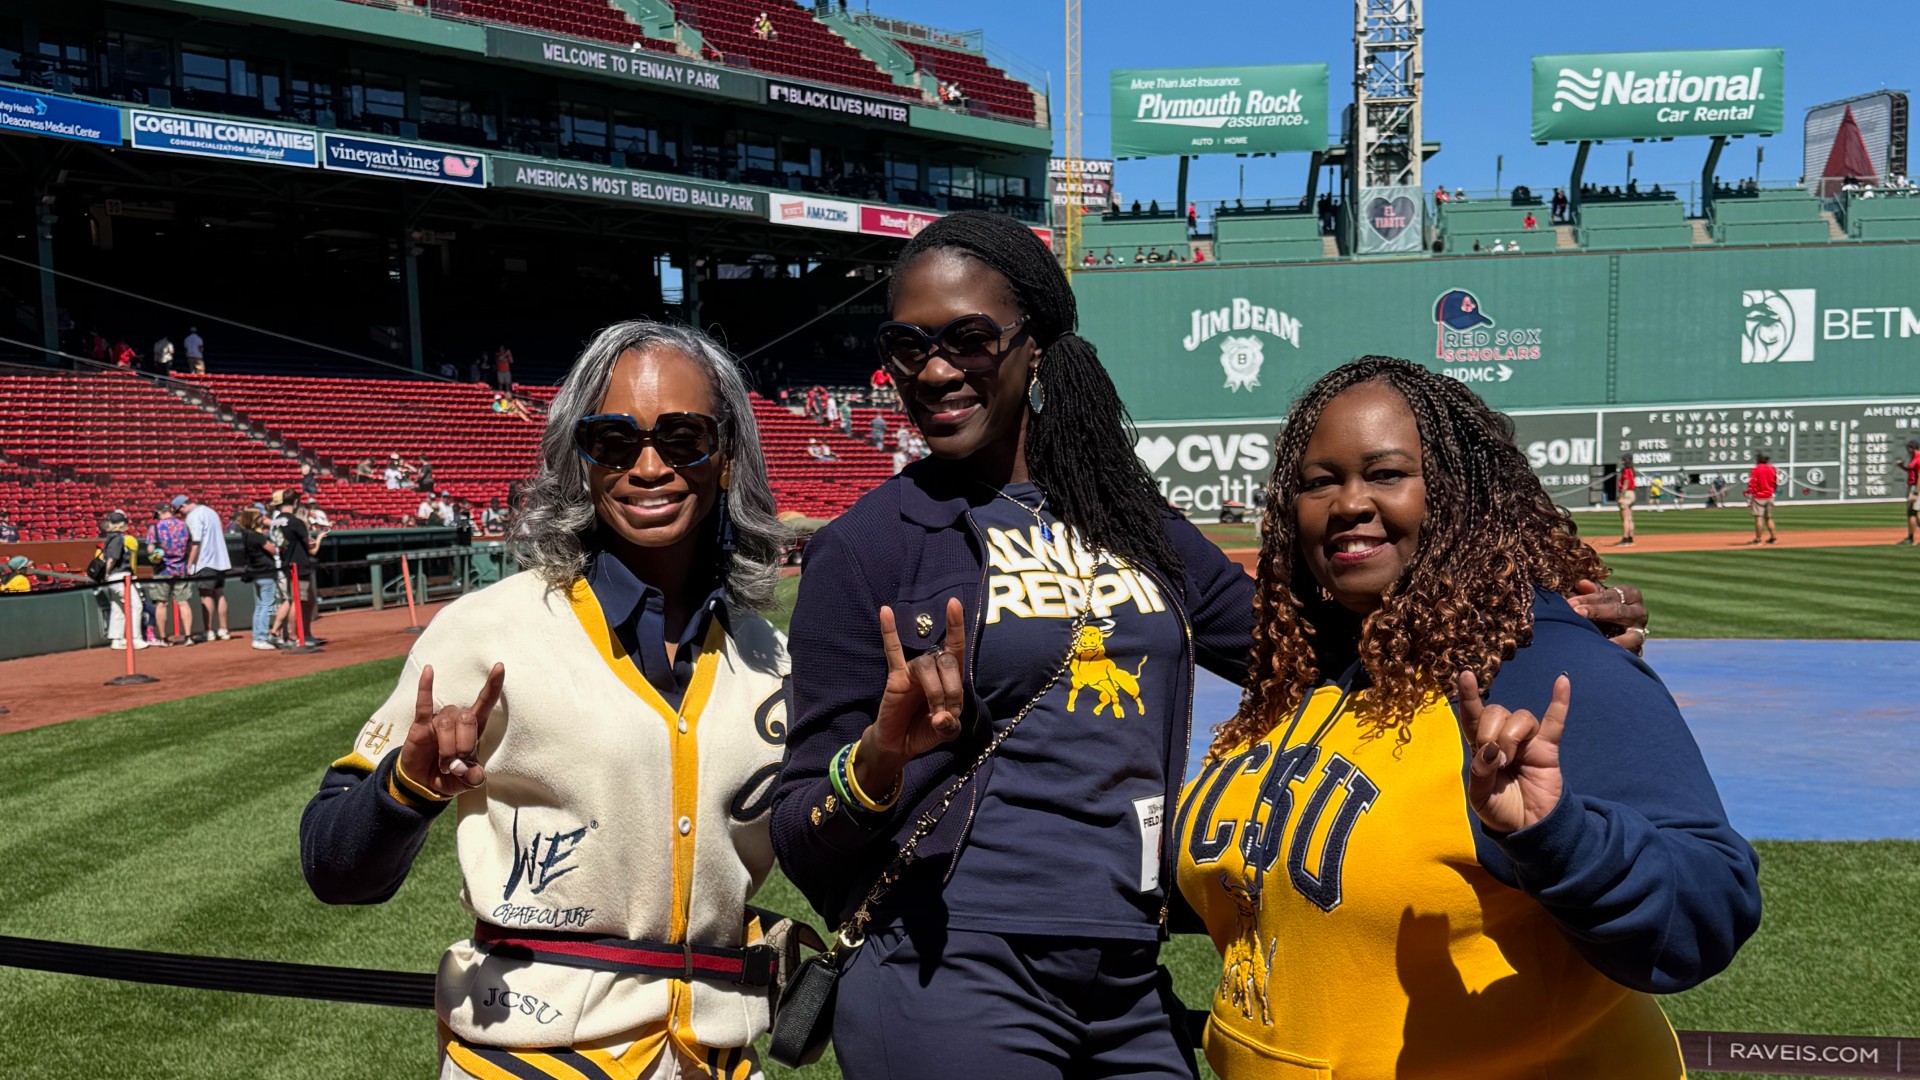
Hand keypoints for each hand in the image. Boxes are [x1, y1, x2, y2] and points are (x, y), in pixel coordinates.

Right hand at [397, 662, 504, 796]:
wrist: (423, 784)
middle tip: (456, 766)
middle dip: (464, 745)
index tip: (500, 667)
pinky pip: (424, 704)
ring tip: (444, 766)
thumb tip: (469, 771)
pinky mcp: (421, 725)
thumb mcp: (467, 783)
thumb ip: (474, 778)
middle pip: (467, 718)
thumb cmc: (451, 777)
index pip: (486, 702)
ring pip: (447, 723)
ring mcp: (439, 720)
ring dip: (447, 748)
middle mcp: (458, 719)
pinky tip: (429, 670)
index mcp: (474, 728)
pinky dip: (426, 688)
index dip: (493, 686)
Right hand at [856, 598, 967, 793]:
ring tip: (933, 711)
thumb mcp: (945, 733)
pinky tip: (886, 612)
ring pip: (926, 664)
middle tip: (946, 712)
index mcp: (949, 677)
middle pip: (947, 660)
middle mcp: (933, 669)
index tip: (954, 604)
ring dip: (935, 689)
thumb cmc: (925, 732)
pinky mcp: (896, 677)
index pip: (956, 647)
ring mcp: (913, 671)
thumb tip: (941, 717)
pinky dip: (889, 632)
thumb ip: (948, 727)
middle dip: (951, 687)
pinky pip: (892, 652)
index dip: (956, 626)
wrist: (899, 745)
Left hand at [1454, 671, 1568, 832]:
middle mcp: (1503, 738)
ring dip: (1512, 735)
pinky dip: (1559, 701)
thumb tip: (1490, 749)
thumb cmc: (1501, 811)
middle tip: (1496, 761)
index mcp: (1481, 748)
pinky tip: (1562, 681)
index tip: (1464, 675)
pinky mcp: (1548, 747)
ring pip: (1520, 717)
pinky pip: (1555, 720)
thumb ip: (1481, 772)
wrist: (1530, 828)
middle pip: (1495, 712)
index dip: (1469, 696)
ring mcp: (1527, 741)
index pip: (1472, 716)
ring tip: (1510, 760)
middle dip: (1490, 733)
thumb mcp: (1480, 796)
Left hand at [1567, 580, 1647, 654]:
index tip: (1571, 603)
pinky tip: (1607, 657)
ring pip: (1632, 635)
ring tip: (1599, 642)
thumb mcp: (1598, 599)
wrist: (1615, 631)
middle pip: (1619, 611)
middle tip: (1576, 613)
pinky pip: (1632, 652)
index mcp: (1630, 595)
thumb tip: (1582, 584)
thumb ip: (1591, 593)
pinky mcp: (1638, 649)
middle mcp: (1639, 612)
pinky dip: (1621, 655)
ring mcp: (1640, 632)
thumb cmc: (1603, 608)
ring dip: (1615, 639)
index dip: (1589, 598)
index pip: (1609, 595)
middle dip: (1597, 612)